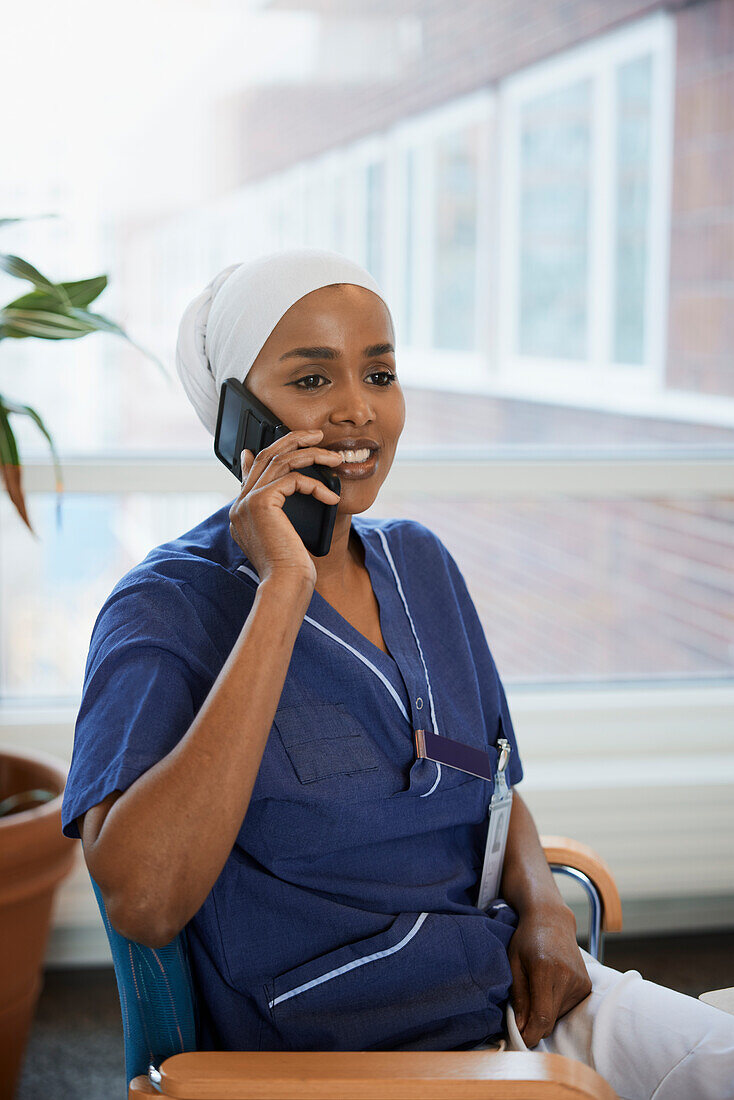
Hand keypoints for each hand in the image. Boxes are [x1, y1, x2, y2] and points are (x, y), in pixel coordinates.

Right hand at [229, 428, 341, 586]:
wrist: (286, 585)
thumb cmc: (292, 570)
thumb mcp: (287, 536)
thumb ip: (284, 512)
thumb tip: (291, 489)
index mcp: (242, 513)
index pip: (251, 473)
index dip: (265, 453)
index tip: (284, 441)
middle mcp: (239, 505)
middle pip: (265, 457)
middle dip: (293, 440)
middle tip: (316, 435)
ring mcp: (247, 502)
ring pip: (280, 461)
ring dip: (311, 454)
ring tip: (334, 457)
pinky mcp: (260, 502)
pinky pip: (292, 478)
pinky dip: (315, 484)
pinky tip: (330, 497)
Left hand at [508, 902, 591, 1047]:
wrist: (552, 919)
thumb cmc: (527, 939)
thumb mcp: (514, 963)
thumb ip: (518, 996)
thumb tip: (520, 1027)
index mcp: (546, 970)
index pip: (542, 1017)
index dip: (530, 1034)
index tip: (519, 1039)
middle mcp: (568, 977)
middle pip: (550, 1021)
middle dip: (534, 1025)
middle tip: (520, 1016)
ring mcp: (580, 982)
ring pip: (558, 1016)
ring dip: (545, 1013)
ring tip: (536, 989)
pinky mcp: (586, 985)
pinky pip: (567, 1007)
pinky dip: (555, 1005)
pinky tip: (548, 986)